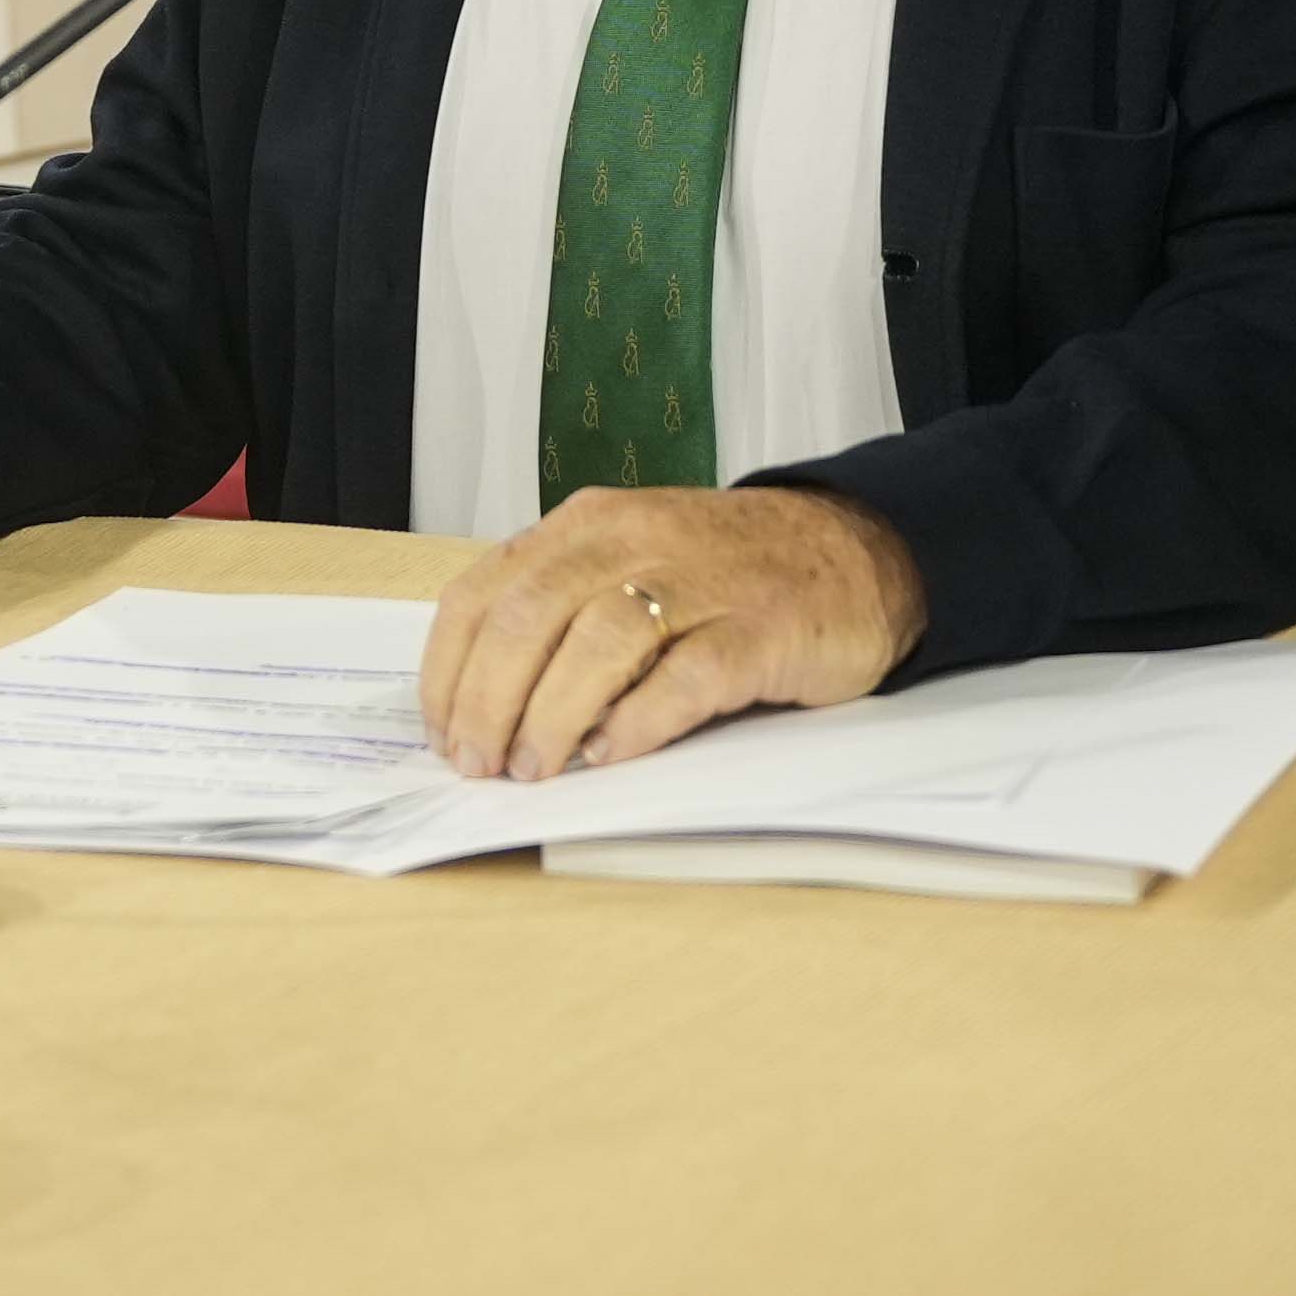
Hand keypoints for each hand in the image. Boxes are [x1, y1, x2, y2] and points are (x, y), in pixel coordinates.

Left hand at [420, 485, 921, 780]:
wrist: (854, 554)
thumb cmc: (727, 575)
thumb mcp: (629, 564)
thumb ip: (561, 612)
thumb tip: (479, 705)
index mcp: (589, 525)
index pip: (485, 592)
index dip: (450, 671)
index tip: (441, 732)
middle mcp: (636, 540)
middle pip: (530, 617)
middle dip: (489, 701)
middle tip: (482, 765)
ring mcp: (701, 583)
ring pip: (598, 642)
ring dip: (551, 715)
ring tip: (535, 769)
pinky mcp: (758, 630)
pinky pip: (684, 676)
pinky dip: (637, 721)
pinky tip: (609, 755)